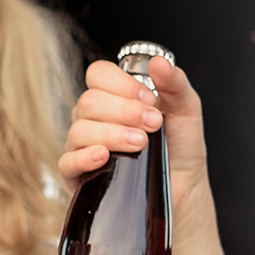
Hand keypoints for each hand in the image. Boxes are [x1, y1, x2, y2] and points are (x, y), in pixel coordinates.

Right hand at [61, 54, 214, 251]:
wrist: (183, 191)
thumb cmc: (181, 149)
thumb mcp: (187, 111)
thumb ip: (176, 84)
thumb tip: (160, 63)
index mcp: (114, 97)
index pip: (98, 75)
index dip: (121, 84)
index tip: (149, 98)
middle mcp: (94, 118)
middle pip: (89, 102)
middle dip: (124, 112)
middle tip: (153, 125)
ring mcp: (84, 145)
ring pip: (79, 130)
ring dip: (112, 134)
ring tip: (140, 144)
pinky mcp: (79, 175)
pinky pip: (67, 161)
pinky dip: (84, 157)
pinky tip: (104, 156)